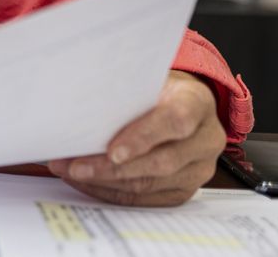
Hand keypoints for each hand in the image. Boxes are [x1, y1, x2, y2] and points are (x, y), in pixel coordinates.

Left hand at [47, 71, 226, 206]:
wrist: (182, 104)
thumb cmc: (157, 90)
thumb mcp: (145, 80)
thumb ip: (123, 92)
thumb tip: (78, 105)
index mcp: (198, 103)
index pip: (175, 121)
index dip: (143, 137)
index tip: (112, 150)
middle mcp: (205, 140)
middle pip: (161, 162)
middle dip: (112, 168)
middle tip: (75, 166)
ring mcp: (199, 169)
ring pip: (150, 184)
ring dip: (105, 182)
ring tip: (71, 172)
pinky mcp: (184, 190)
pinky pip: (146, 199)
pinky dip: (112, 192)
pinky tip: (87, 182)